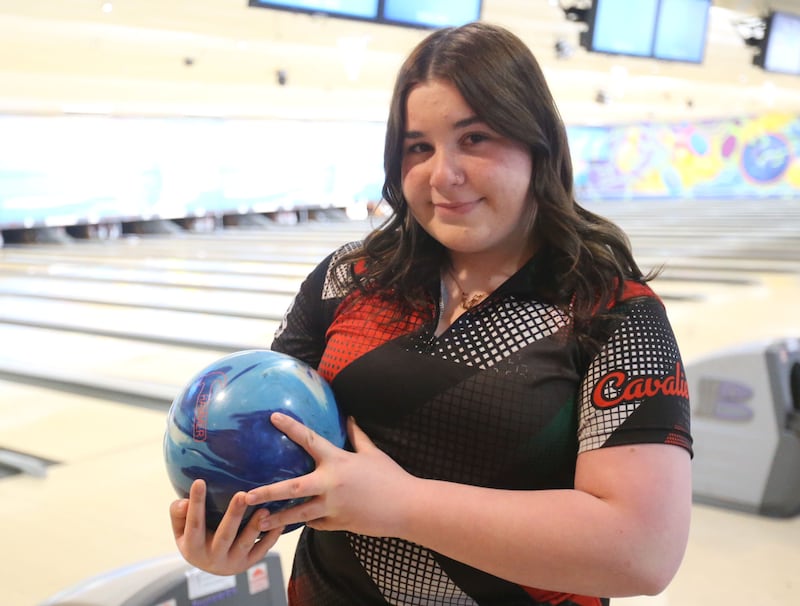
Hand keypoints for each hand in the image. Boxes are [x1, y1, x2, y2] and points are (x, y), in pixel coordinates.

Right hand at [169, 479, 283, 575]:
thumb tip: (184, 501)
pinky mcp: (248, 563)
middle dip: (233, 515)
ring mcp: (232, 563)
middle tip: (242, 495)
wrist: (211, 564)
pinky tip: (279, 522)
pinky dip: (272, 536)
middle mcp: (212, 558)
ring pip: (245, 544)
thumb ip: (179, 514)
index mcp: (193, 548)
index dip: (196, 504)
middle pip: (224, 535)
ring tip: (264, 509)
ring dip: (255, 527)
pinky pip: (262, 550)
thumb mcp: (181, 529)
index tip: (199, 481)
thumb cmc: (196, 537)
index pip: (194, 524)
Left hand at [245, 413, 414, 537]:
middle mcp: (330, 484)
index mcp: (338, 462)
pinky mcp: (337, 524)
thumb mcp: (373, 454)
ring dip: (276, 519)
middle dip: (267, 492)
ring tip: (256, 523)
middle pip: (292, 488)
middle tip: (246, 494)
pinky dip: (307, 522)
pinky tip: (293, 525)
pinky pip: (316, 523)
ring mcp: (333, 507)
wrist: (407, 508)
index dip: (290, 427)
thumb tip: (349, 418)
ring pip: (298, 515)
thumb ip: (357, 437)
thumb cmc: (391, 477)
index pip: (309, 439)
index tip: (272, 417)